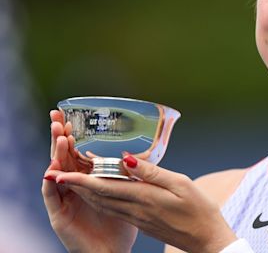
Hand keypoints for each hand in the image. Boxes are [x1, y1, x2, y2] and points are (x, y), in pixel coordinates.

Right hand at [42, 110, 136, 252]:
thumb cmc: (122, 225)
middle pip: (63, 157)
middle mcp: (75, 188)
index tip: (70, 116)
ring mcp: (65, 200)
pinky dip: (51, 182)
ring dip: (56, 154)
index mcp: (90, 180)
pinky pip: (51, 196)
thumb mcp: (129, 195)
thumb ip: (129, 175)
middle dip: (59, 137)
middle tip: (57, 118)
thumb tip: (128, 156)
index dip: (73, 135)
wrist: (113, 252)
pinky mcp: (59, 215)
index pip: (77, 152)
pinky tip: (52, 170)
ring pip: (57, 172)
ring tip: (60, 138)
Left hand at [52, 156, 237, 252]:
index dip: (80, 179)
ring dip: (85, 191)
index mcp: (144, 198)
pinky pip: (114, 208)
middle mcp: (136, 209)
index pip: (104, 187)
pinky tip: (99, 191)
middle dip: (76, 184)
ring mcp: (137, 218)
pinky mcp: (141, 222)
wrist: (206, 239)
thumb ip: (152, 172)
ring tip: (72, 178)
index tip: (61, 171)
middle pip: (98, 196)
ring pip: (104, 203)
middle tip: (59, 171)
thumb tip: (127, 160)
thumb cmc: (199, 209)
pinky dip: (101, 198)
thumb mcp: (180, 184)